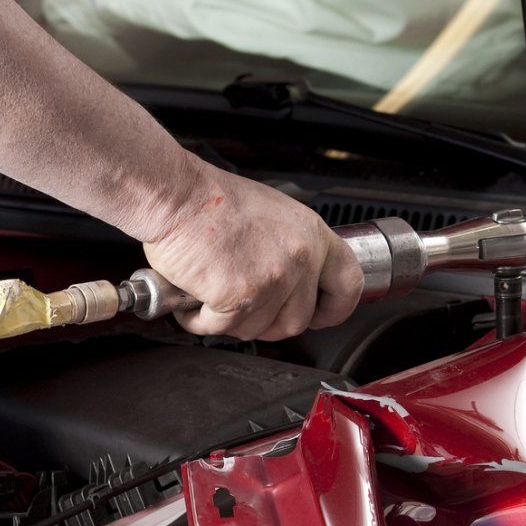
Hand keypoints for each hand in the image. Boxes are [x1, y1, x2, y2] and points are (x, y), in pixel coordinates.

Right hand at [141, 159, 363, 340]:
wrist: (177, 196)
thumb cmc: (212, 199)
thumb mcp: (273, 214)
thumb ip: (291, 249)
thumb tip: (292, 281)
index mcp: (311, 235)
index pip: (348, 283)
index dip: (335, 308)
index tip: (321, 315)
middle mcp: (299, 258)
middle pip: (296, 321)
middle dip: (266, 323)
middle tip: (243, 307)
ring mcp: (271, 280)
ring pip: (257, 329)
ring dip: (230, 321)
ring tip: (211, 294)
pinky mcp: (239, 298)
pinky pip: (222, 329)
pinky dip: (201, 320)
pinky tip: (194, 299)